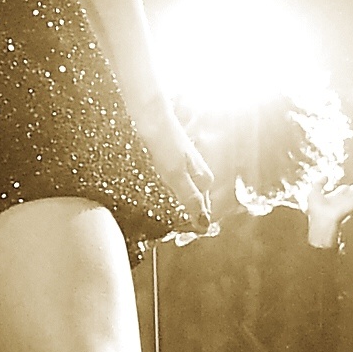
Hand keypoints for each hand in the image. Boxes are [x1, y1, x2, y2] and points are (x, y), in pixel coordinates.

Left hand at [134, 99, 217, 230]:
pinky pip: (172, 186)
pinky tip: (155, 199)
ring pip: (182, 196)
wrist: (148, 113)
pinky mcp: (171, 162)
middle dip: (183, 220)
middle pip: (194, 205)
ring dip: (174, 209)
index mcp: (203, 180)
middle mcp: (198, 174)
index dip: (191, 227)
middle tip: (165, 233)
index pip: (203, 213)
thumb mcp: (175, 174)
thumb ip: (190, 199)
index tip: (178, 238)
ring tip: (159, 221)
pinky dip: (166, 196)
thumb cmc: (163, 141)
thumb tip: (204, 224)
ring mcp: (185, 168)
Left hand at [303, 181, 352, 249]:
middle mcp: (342, 200)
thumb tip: (326, 176)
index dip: (345, 188)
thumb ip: (318, 183)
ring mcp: (348, 204)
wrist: (323, 221)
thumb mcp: (313, 193)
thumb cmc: (317, 210)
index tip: (347, 188)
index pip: (343, 190)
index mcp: (333, 197)